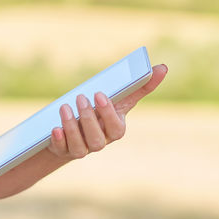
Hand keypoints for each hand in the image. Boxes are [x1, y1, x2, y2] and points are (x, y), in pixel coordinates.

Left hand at [48, 63, 166, 159]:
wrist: (78, 127)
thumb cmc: (101, 109)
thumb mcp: (119, 98)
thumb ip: (139, 86)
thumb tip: (163, 68)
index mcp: (115, 129)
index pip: (116, 128)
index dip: (108, 113)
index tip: (99, 94)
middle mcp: (100, 142)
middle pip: (97, 139)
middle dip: (88, 118)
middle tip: (80, 98)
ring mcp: (83, 149)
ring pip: (80, 147)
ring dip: (72, 128)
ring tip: (64, 107)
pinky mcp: (64, 150)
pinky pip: (62, 150)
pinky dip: (59, 140)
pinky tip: (55, 129)